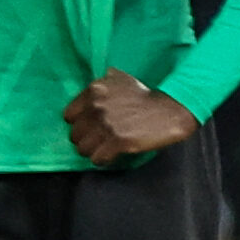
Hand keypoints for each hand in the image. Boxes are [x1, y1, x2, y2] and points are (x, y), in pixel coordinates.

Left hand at [64, 69, 198, 166]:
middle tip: (96, 142)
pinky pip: (98, 158)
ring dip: (91, 152)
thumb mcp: (121, 79)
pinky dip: (102, 160)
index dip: (79, 124)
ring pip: (83, 148)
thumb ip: (104, 82)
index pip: (69, 116)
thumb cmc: (147, 95)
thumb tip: (95, 86)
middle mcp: (96, 106)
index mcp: (93, 91)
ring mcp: (106, 124)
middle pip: (75, 134)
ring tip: (101, 151)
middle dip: (85, 139)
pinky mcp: (118, 141)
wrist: (170, 109)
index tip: (88, 128)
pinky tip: (109, 157)